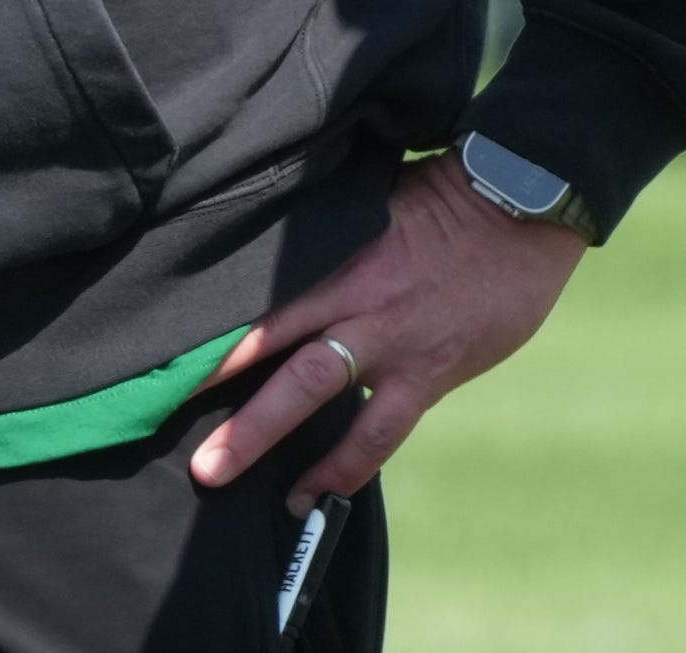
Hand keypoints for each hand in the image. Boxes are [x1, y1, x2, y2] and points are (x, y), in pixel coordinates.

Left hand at [189, 149, 586, 510]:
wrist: (524, 210)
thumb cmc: (449, 193)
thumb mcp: (377, 201)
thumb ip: (331, 233)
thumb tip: (277, 245)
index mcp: (340, 256)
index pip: (263, 299)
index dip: (213, 332)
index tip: (161, 355)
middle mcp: (356, 302)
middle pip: (274, 352)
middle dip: (219, 393)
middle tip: (171, 430)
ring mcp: (392, 343)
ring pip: (316, 398)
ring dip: (265, 439)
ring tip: (218, 476)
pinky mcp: (429, 374)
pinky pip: (380, 433)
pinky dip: (346, 466)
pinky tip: (316, 493)